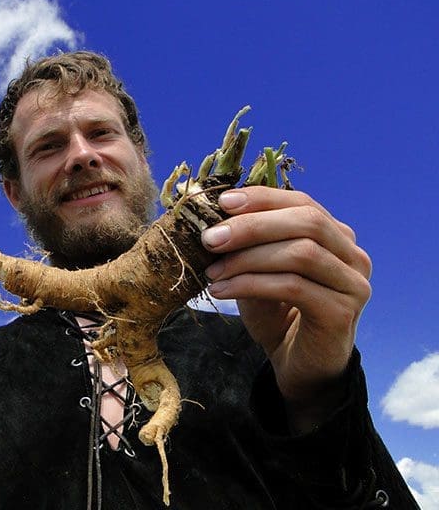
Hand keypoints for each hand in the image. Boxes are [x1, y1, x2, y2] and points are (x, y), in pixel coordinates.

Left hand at [200, 187, 371, 430]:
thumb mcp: (258, 271)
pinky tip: (221, 291)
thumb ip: (249, 245)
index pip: (303, 203)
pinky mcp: (342, 313)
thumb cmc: (278, 313)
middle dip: (253, 226)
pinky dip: (251, 285)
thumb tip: (215, 221)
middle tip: (210, 238)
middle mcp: (352, 256)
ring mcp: (353, 284)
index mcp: (336, 236)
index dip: (263, 198)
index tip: (223, 201)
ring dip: (248, 259)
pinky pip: (293, 287)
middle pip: (307, 222)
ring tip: (212, 271)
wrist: (300, 366)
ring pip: (301, 253)